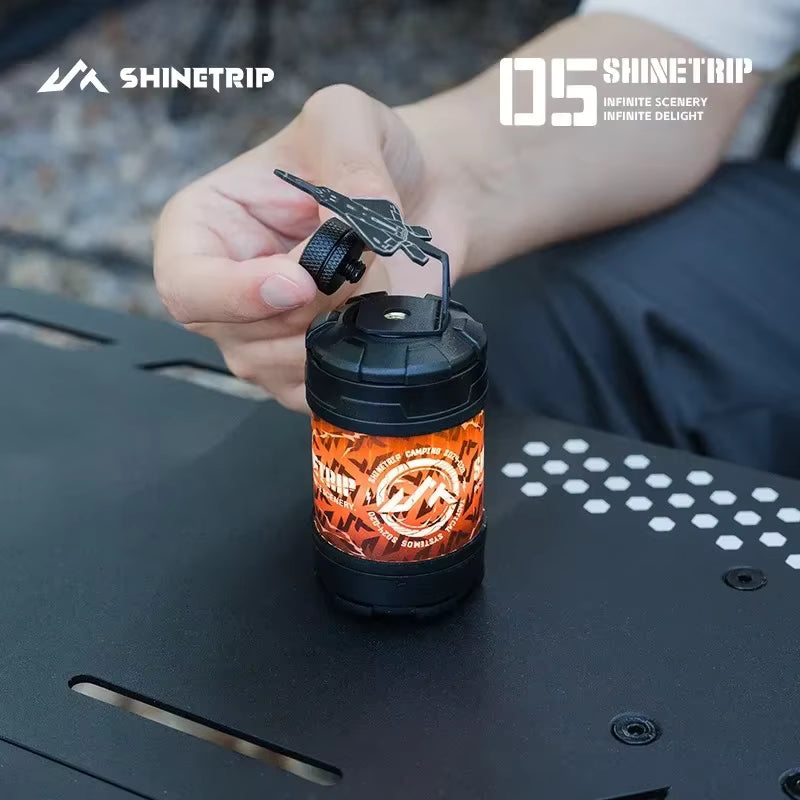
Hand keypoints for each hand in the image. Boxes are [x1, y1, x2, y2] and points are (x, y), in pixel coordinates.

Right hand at [153, 84, 468, 411]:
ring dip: (341, 327)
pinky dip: (351, 362)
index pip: (186, 287)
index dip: (235, 295)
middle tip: (359, 259)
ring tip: (369, 276)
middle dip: (315, 305)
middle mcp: (224, 293)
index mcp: (202, 230)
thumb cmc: (364, 154)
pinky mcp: (304, 368)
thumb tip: (353, 228)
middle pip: (242, 335)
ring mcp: (263, 337)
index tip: (297, 283)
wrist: (417, 195)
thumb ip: (347, 164)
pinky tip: (373, 318)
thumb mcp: (346, 121)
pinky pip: (315, 391)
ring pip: (284, 365)